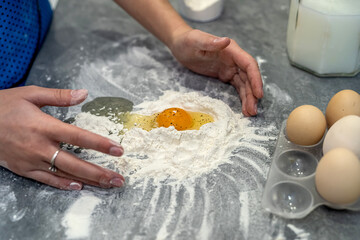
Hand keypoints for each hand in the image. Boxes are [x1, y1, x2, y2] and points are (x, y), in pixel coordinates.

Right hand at [0, 86, 124, 189]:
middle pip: (75, 162)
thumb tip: (84, 93)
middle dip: (99, 172)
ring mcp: (31, 160)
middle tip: (119, 179)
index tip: (118, 150)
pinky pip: (46, 180)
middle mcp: (40, 146)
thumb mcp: (31, 94)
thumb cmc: (4, 105)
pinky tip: (78, 187)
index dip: (100, 144)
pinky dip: (63, 184)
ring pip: (64, 174)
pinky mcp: (23, 169)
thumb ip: (60, 96)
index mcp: (45, 126)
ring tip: (107, 185)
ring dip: (87, 181)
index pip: (79, 137)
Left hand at [169, 28, 262, 115]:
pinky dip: (241, 97)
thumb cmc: (187, 41)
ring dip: (249, 98)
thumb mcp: (196, 40)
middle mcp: (234, 59)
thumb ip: (209, 42)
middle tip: (253, 111)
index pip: (248, 64)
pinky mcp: (225, 75)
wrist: (180, 45)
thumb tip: (226, 41)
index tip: (258, 93)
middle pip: (249, 77)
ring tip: (250, 113)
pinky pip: (237, 87)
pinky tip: (244, 108)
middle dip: (253, 93)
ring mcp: (230, 67)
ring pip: (244, 84)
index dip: (255, 79)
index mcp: (231, 50)